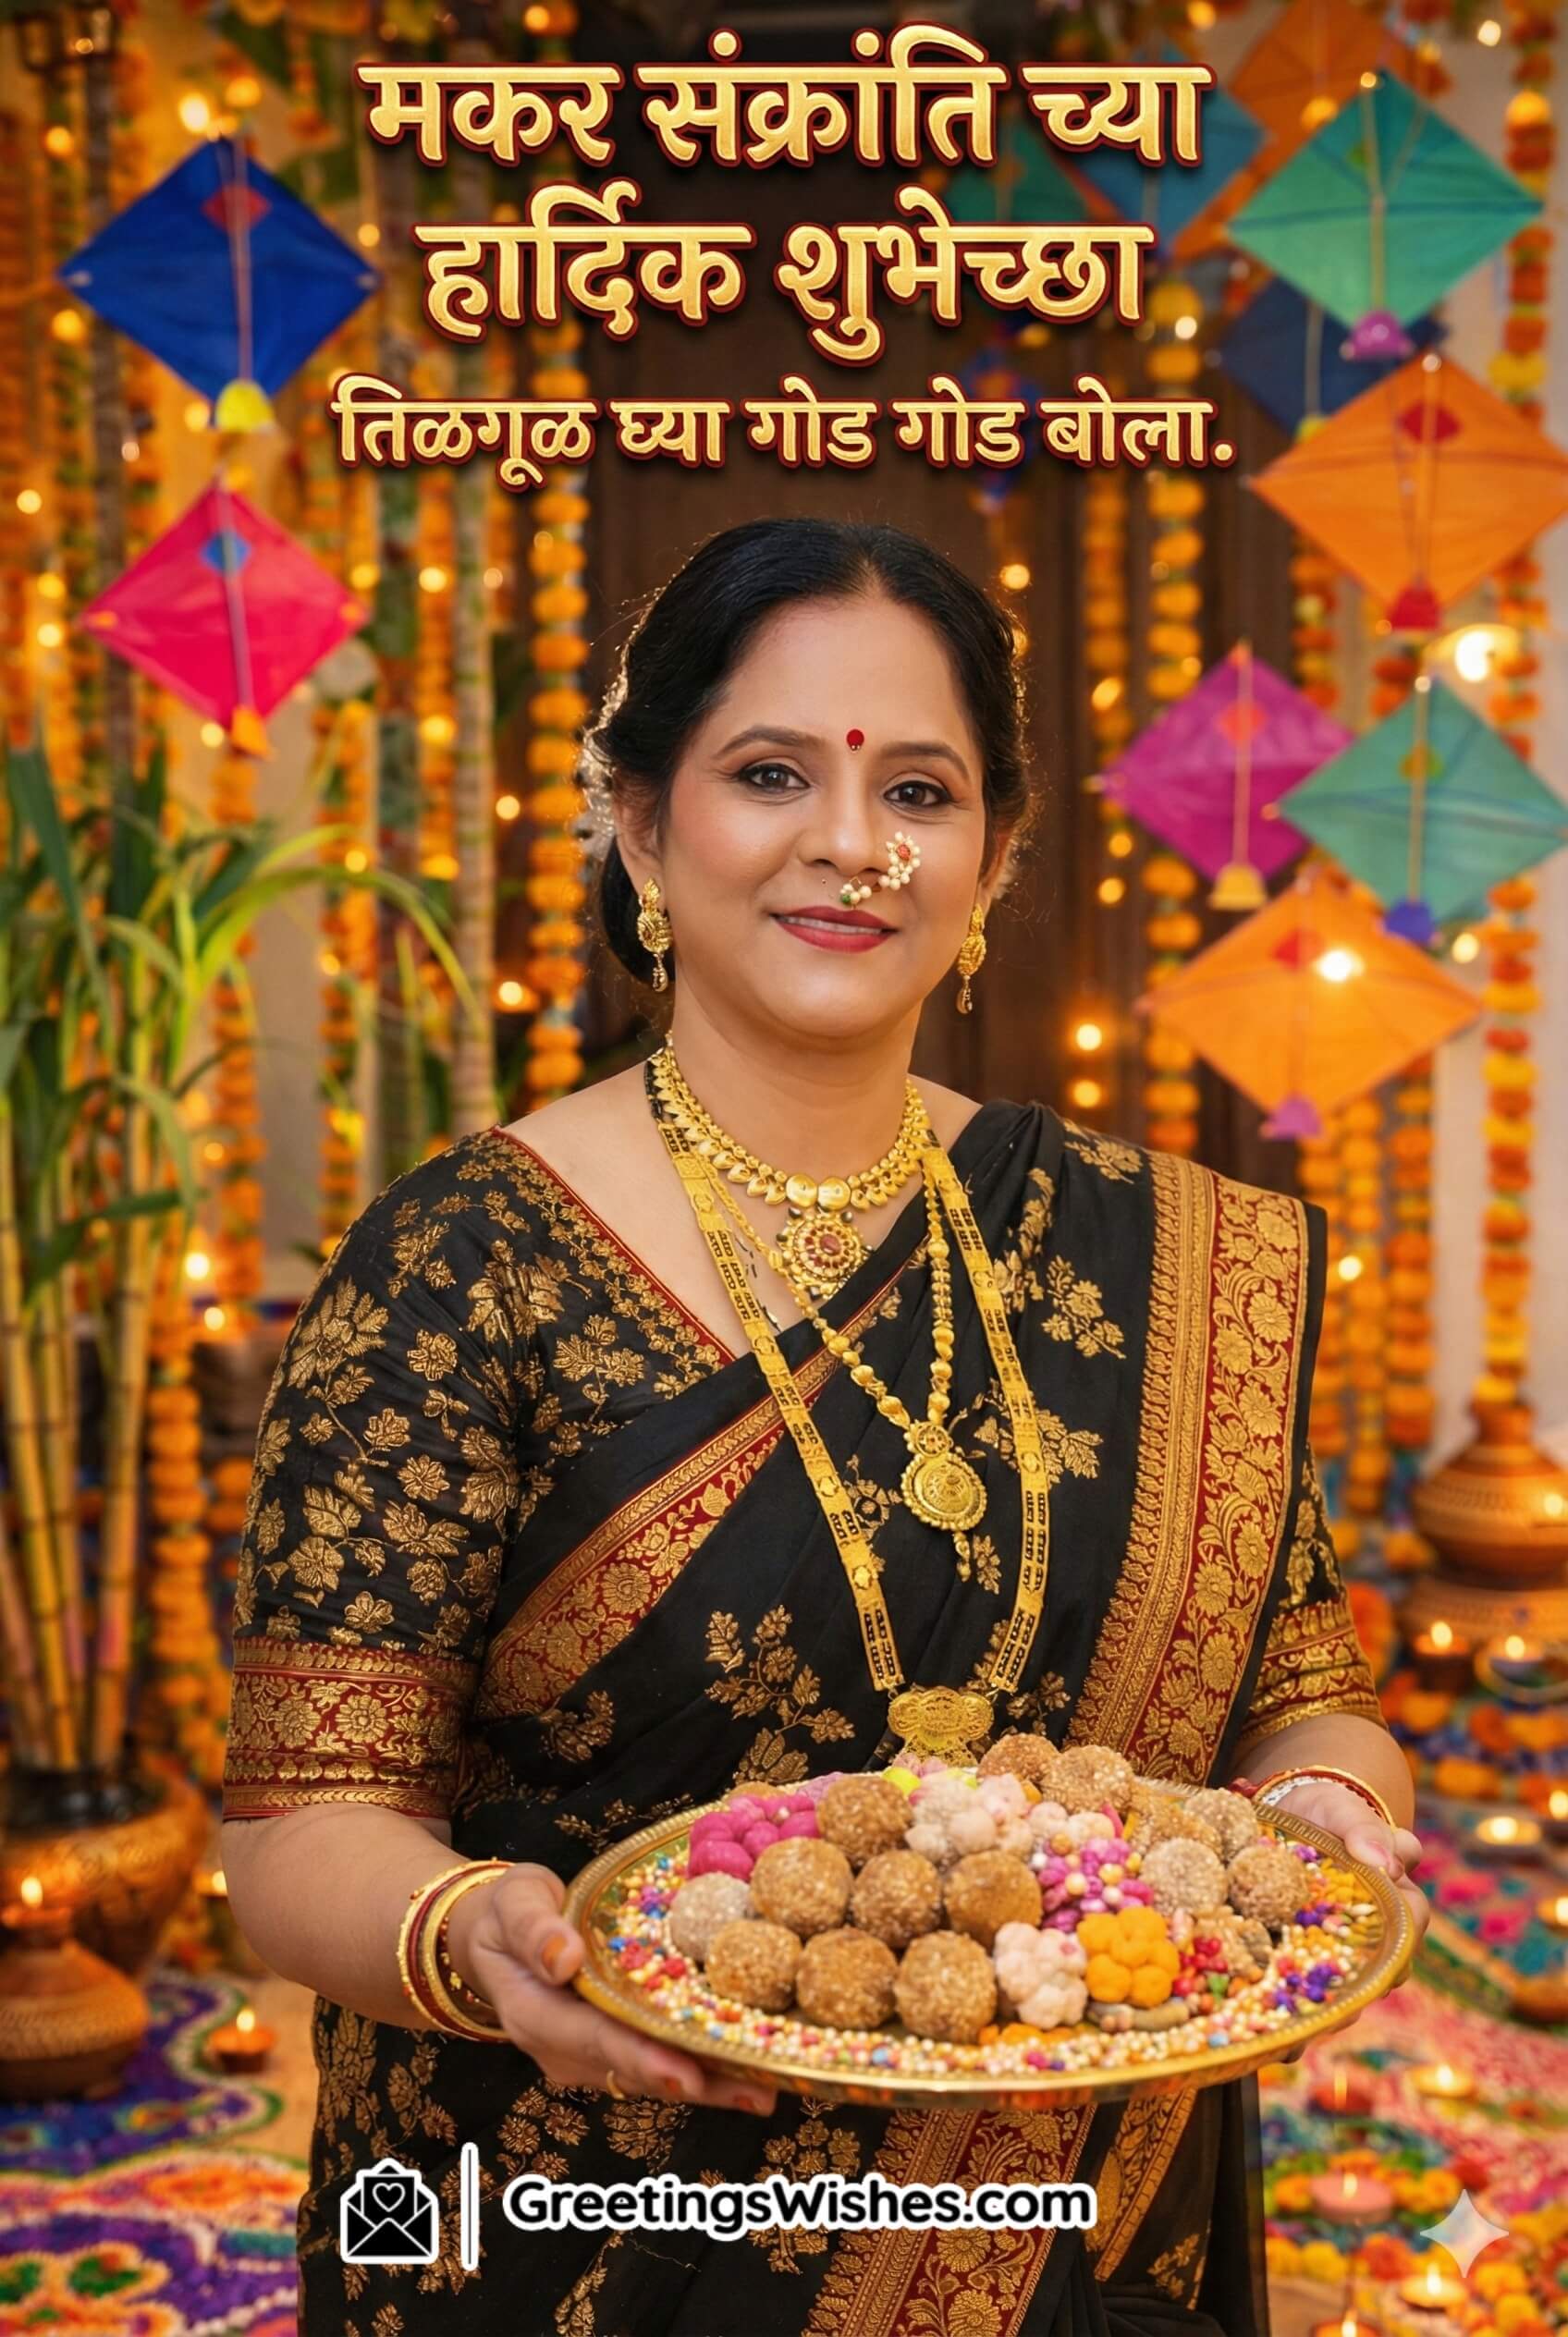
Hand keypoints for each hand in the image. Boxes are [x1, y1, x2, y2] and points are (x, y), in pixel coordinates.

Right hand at [443, 1862, 776, 2117]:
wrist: (492, 1938)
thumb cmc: (507, 1914)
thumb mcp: (513, 1904)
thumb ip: (534, 1929)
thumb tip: (564, 1959)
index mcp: (536, 2015)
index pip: (596, 2039)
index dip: (644, 2058)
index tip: (688, 2076)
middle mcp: (564, 2049)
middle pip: (637, 2070)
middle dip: (698, 2083)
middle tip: (756, 2092)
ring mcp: (587, 2056)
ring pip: (652, 2076)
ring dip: (710, 2085)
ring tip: (767, 2089)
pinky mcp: (609, 2049)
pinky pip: (656, 2061)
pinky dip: (700, 2067)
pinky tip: (746, 2068)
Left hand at [1256, 1783, 1427, 2067]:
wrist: (1284, 1813)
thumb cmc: (1323, 1812)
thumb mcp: (1340, 1810)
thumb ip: (1361, 1828)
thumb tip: (1385, 1862)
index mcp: (1394, 1893)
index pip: (1413, 1920)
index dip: (1404, 1937)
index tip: (1389, 1953)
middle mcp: (1372, 1932)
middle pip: (1379, 1973)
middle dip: (1356, 1995)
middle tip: (1335, 2014)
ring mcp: (1337, 1951)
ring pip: (1342, 1994)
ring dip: (1322, 2017)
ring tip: (1297, 2038)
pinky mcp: (1299, 1958)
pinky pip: (1302, 1997)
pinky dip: (1288, 2019)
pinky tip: (1272, 2041)